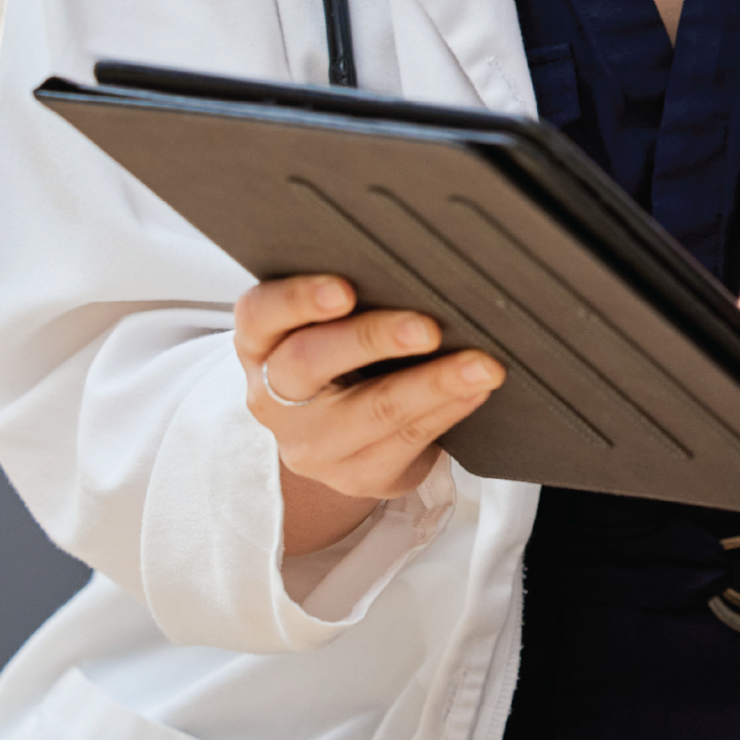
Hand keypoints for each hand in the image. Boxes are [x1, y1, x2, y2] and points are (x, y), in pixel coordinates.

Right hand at [232, 275, 502, 556]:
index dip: (298, 299)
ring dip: (434, 383)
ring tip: (480, 365)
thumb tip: (418, 265)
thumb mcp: (323, 327)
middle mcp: (273, 396)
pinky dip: (448, 409)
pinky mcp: (356, 475)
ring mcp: (311, 444)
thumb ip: (350, 298)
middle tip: (427, 328)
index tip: (343, 289)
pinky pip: (407, 441)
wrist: (337, 439)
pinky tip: (475, 390)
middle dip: (374, 339)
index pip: (260, 314)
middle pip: (311, 361)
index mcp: (259, 344)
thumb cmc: (337, 360)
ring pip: (373, 411)